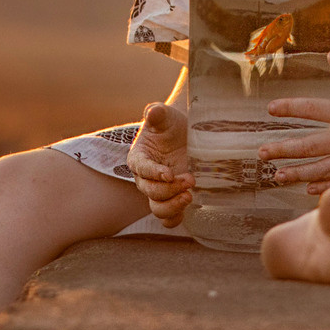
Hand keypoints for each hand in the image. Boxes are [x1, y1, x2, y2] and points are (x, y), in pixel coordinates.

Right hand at [128, 101, 192, 225]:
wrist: (186, 133)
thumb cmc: (171, 124)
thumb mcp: (164, 116)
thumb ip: (157, 113)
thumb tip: (153, 112)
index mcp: (139, 158)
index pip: (141, 169)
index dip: (154, 173)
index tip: (169, 173)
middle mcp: (146, 178)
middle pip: (151, 192)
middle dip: (169, 189)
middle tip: (190, 179)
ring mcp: (160, 191)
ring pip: (158, 208)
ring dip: (173, 205)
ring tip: (190, 195)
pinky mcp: (173, 199)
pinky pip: (168, 217)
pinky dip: (175, 218)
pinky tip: (188, 209)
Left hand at [259, 53, 329, 191]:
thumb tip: (329, 54)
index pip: (315, 108)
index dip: (291, 108)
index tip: (271, 108)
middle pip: (312, 146)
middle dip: (284, 149)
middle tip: (262, 152)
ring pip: (323, 169)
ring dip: (298, 173)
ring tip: (276, 175)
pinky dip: (323, 187)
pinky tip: (305, 187)